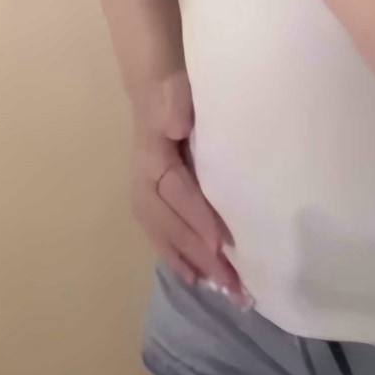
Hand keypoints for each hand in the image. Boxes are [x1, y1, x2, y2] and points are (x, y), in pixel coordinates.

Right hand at [130, 69, 252, 307]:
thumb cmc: (173, 94)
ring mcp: (145, 192)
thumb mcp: (177, 99)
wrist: (155, 88)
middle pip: (170, 223)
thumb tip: (178, 127)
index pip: (178, 192)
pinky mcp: (152, 200)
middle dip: (199, 254)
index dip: (198, 218)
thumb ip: (176, 112)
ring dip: (188, 261)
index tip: (221, 243)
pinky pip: (160, 234)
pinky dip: (175, 256)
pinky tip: (192, 274)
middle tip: (230, 280)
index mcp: (153, 157)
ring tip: (212, 286)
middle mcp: (144, 180)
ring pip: (162, 235)